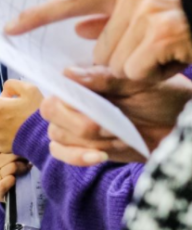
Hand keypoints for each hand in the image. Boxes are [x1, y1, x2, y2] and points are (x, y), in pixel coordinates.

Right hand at [0, 143, 29, 201]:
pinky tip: (14, 180)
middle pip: (11, 155)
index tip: (23, 150)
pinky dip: (10, 181)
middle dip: (22, 158)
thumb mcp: (11, 154)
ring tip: (23, 171)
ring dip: (21, 169)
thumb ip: (13, 146)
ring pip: (12, 167)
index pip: (4, 144)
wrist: (10, 192)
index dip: (18, 146)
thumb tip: (24, 137)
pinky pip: (4, 183)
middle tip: (26, 162)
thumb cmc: (13, 169)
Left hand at [6, 0, 191, 82]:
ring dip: (138, 70)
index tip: (8, 28)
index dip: (38, 16)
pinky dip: (151, 75)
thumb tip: (79, 29)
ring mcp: (150, 10)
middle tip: (152, 52)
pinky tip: (172, 60)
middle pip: (98, 50)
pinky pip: (135, 71)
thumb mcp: (150, 7)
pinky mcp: (164, 33)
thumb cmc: (188, 16)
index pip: (71, 0)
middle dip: (120, 62)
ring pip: (116, 64)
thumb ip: (113, 17)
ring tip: (165, 54)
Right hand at [37, 67, 191, 164]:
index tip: (95, 108)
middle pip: (51, 111)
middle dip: (79, 123)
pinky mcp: (79, 146)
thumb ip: (103, 77)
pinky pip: (59, 152)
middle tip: (106, 127)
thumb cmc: (162, 98)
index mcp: (85, 79)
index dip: (71, 101)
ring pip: (57, 133)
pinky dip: (76, 157)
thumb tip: (67, 73)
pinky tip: (98, 157)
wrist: (177, 127)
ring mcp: (73, 124)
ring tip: (116, 138)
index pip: (57, 86)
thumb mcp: (138, 84)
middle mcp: (74, 100)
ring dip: (87, 140)